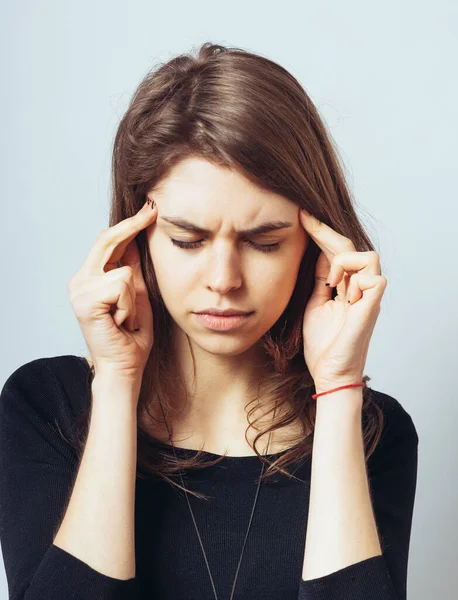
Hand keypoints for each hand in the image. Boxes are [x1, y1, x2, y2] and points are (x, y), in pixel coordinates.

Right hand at [68, 198, 157, 385]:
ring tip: (127, 316)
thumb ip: (132, 269)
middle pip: (107, 240)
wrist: (125, 365)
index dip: (129, 223)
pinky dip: (129, 306)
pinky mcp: (85, 301)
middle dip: (133, 225)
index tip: (150, 209)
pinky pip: (122, 286)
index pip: (108, 241)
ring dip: (133, 297)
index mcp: (90, 277)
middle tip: (153, 209)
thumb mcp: (136, 294)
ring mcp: (80, 290)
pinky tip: (121, 321)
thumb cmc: (132, 334)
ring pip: (123, 271)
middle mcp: (80, 280)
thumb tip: (136, 241)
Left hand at [299, 208, 386, 392]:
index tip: (301, 216)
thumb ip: (320, 280)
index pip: (337, 251)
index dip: (321, 233)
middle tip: (304, 219)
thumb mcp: (315, 304)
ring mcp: (368, 297)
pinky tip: (338, 290)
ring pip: (368, 256)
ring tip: (328, 282)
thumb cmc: (322, 345)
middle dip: (325, 231)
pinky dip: (354, 279)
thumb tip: (317, 254)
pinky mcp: (372, 308)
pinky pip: (374, 277)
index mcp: (346, 287)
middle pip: (350, 246)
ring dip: (344, 261)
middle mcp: (360, 288)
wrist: (329, 373)